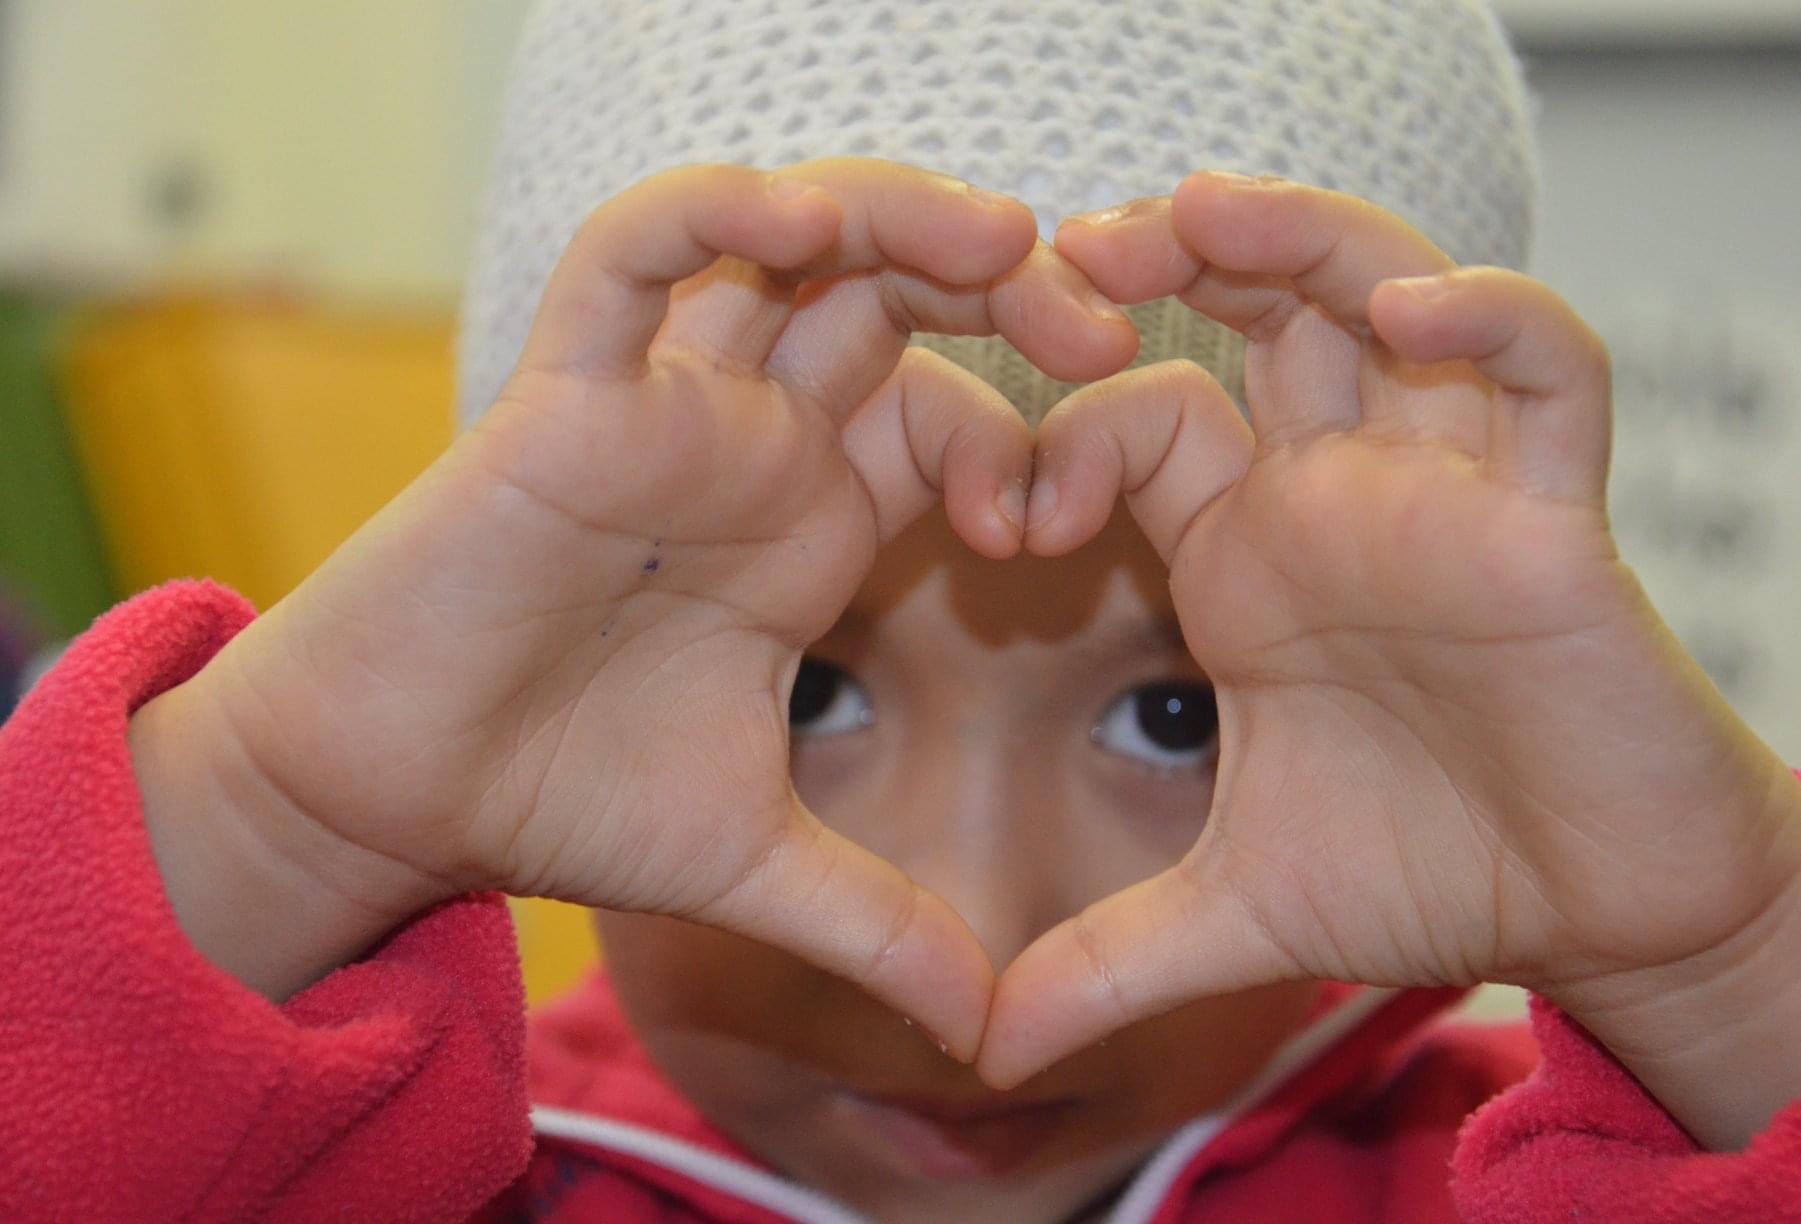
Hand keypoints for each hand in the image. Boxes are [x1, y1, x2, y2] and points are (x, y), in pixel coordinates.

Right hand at [177, 159, 1135, 1042]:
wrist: (396, 800)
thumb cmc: (559, 798)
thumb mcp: (755, 861)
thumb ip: (879, 925)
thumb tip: (991, 1033)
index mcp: (808, 523)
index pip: (950, 417)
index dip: (1026, 439)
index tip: (1052, 530)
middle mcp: (749, 446)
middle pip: (893, 297)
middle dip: (1009, 288)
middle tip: (1103, 325)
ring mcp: (664, 408)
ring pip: (786, 241)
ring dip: (899, 216)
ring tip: (1000, 239)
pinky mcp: (564, 394)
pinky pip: (631, 253)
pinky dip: (711, 210)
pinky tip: (797, 217)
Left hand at [978, 173, 1800, 1121]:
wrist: (1599, 918)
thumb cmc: (1433, 877)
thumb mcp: (1238, 916)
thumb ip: (1105, 961)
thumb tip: (980, 1047)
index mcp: (1249, 557)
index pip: (1141, 420)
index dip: (1060, 438)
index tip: (1005, 523)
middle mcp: (1339, 497)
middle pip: (1256, 309)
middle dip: (1167, 257)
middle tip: (1067, 251)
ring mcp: (1448, 493)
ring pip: (1386, 295)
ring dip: (1299, 239)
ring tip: (1199, 213)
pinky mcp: (1556, 521)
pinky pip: (1547, 373)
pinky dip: (1494, 323)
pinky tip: (1417, 312)